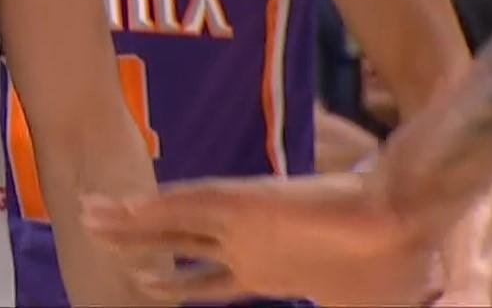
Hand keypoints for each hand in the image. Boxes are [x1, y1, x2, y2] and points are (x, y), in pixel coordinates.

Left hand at [81, 172, 442, 305]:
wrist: (407, 217)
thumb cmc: (389, 266)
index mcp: (267, 271)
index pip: (208, 280)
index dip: (176, 287)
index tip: (147, 291)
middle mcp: (244, 245)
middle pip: (174, 246)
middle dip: (134, 248)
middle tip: (95, 247)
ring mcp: (240, 223)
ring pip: (168, 220)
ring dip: (125, 220)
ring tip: (84, 214)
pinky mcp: (242, 201)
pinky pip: (184, 202)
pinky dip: (147, 205)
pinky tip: (113, 205)